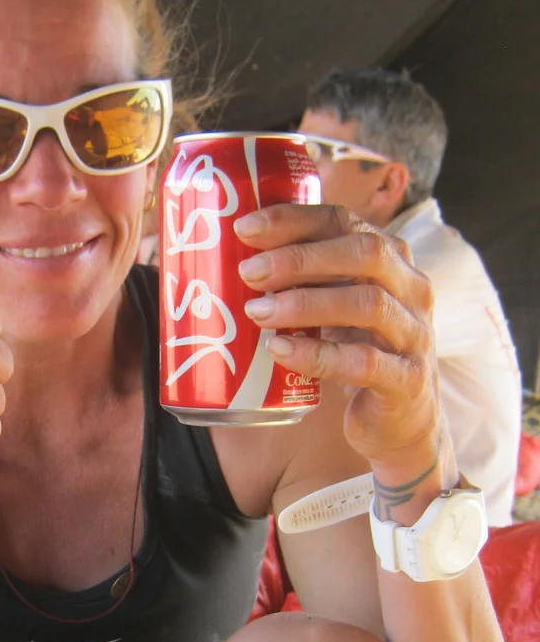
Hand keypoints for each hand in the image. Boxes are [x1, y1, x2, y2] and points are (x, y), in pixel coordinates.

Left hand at [238, 203, 443, 475]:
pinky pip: (364, 362)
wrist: (401, 420)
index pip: (344, 221)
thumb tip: (225, 264)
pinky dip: (318, 355)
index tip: (244, 228)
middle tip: (248, 272)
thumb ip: (304, 283)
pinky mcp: (407, 380)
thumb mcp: (337, 307)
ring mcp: (415, 334)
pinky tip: (281, 351)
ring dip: (306, 304)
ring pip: (367, 304)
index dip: (294, 220)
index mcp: (391, 260)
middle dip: (300, 259)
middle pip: (363, 254)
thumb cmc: (358, 351)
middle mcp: (412, 289)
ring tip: (257, 312)